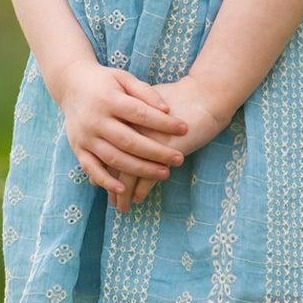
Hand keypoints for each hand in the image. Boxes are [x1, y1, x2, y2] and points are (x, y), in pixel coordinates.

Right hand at [53, 60, 188, 194]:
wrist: (70, 84)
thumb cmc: (105, 81)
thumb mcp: (124, 78)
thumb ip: (145, 91)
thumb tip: (167, 109)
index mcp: (108, 99)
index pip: (140, 114)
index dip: (163, 123)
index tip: (184, 129)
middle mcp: (95, 119)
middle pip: (129, 141)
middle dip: (156, 152)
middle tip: (179, 159)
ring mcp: (85, 136)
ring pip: (114, 158)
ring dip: (139, 169)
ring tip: (165, 173)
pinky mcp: (77, 148)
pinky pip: (91, 168)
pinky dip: (106, 181)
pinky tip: (125, 188)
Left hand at [108, 71, 234, 214]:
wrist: (204, 95)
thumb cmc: (177, 100)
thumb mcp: (149, 105)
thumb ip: (133, 119)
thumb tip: (119, 135)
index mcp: (124, 116)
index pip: (106, 147)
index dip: (102, 168)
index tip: (98, 183)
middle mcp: (130, 128)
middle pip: (113, 162)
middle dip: (111, 186)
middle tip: (111, 200)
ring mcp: (146, 139)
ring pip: (127, 172)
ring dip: (124, 193)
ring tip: (122, 207)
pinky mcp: (164, 149)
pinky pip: (147, 176)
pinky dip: (141, 190)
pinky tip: (138, 199)